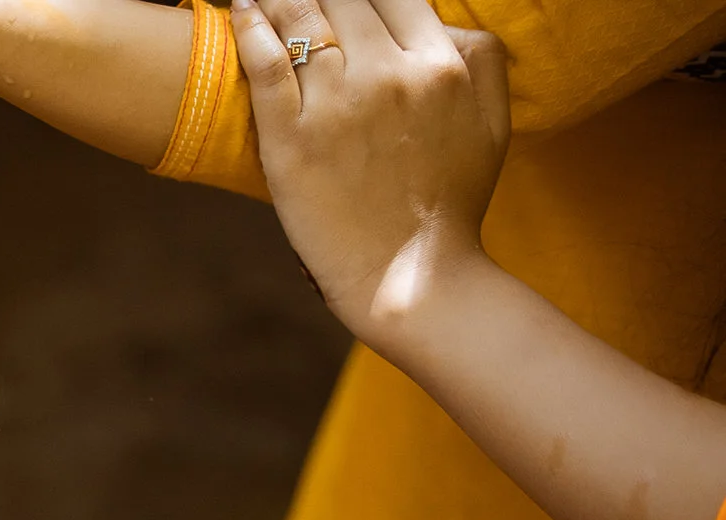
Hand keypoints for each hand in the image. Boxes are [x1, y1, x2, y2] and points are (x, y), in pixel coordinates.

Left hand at [230, 0, 509, 343]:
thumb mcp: (493, 121)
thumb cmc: (451, 201)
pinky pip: (265, 65)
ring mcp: (337, 105)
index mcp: (440, 64)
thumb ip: (480, 58)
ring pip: (303, 20)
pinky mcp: (292, 138)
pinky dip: (251, 27)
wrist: (411, 274)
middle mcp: (388, 74)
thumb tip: (446, 21)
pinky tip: (245, 5)